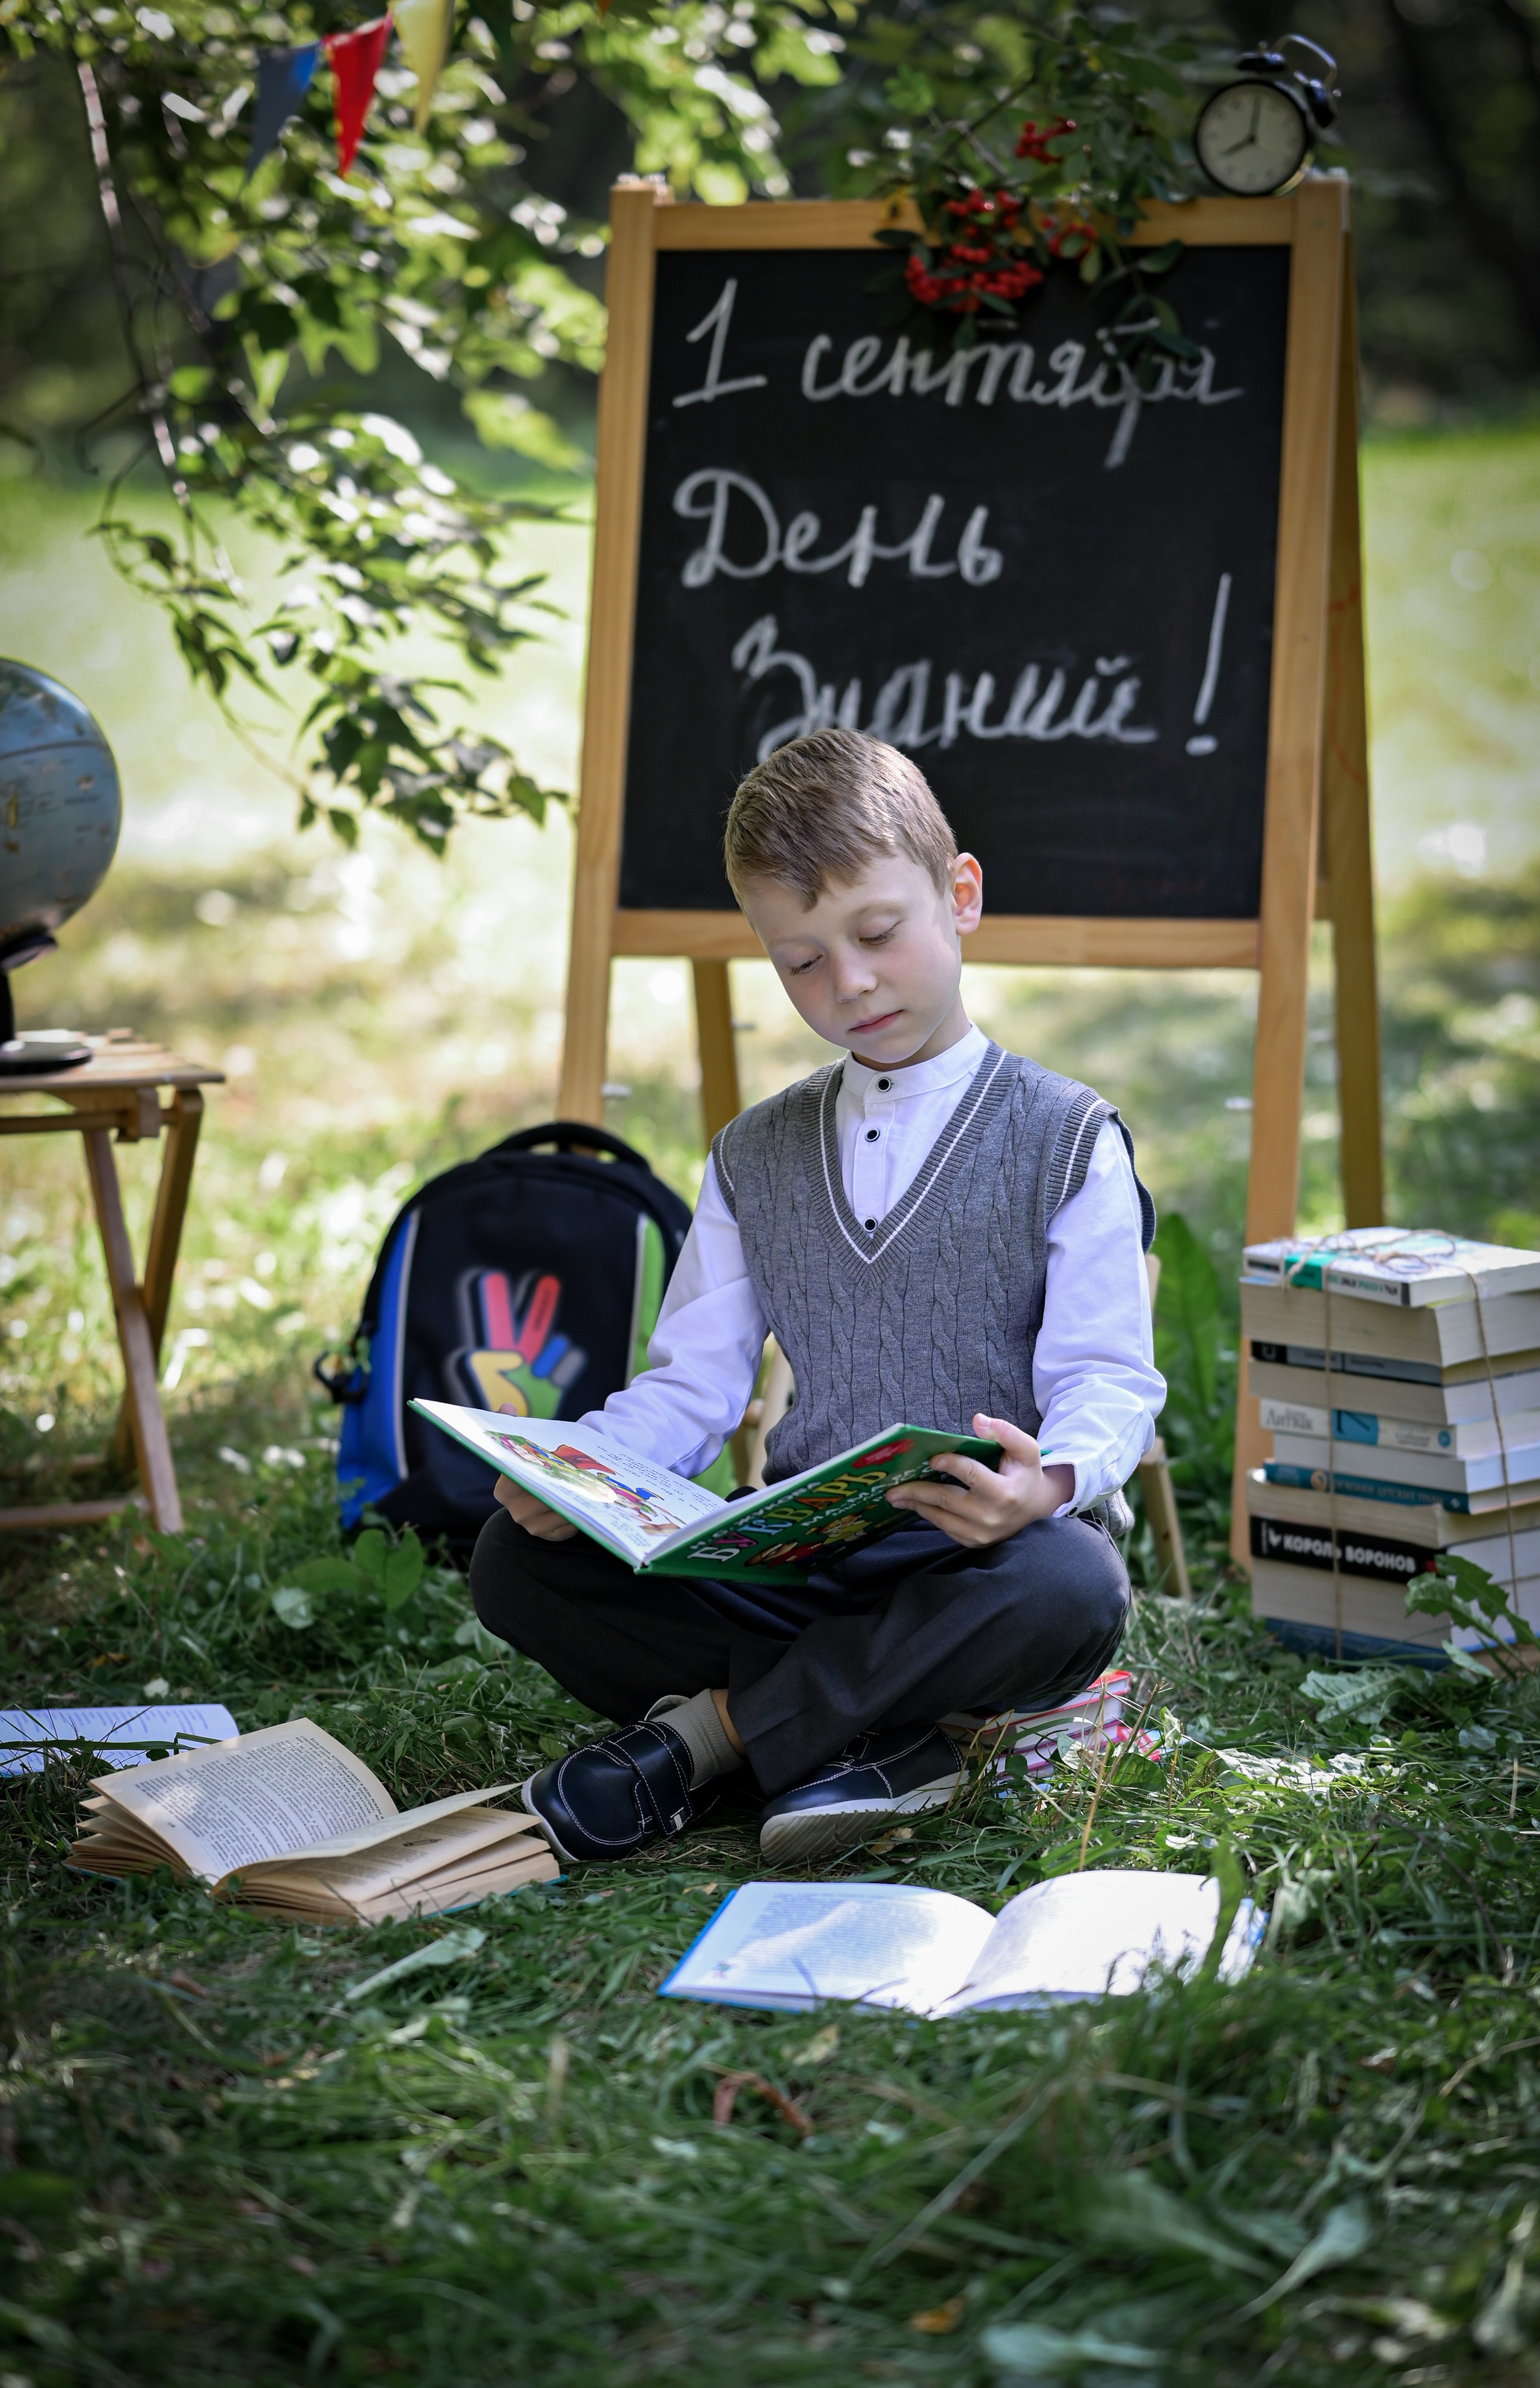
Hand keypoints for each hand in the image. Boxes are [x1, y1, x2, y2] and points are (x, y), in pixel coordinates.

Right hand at [493, 1403, 577, 1540]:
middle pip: (541, 1498)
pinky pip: (567, 1527)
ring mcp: (532, 1526)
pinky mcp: (550, 1536)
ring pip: (557, 1512)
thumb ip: (513, 1427)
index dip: (537, 1470)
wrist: (544, 1495)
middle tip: (581, 1472)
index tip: (555, 1461)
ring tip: (592, 1486)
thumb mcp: (527, 1448)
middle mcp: (516, 1511)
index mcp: (505, 1490)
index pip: (519, 1479)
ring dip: (575, 1500)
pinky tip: (589, 1503)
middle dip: (561, 1484)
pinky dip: (579, 1515)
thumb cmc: (536, 1467)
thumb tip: (506, 1406)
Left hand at [885, 1413, 1074, 1548]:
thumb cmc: (1026, 1474)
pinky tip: (915, 1505)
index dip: (950, 1464)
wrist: (1037, 1509)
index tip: (931, 1457)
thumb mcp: (1026, 1449)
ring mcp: (981, 1534)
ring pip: (941, 1518)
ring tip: (895, 1496)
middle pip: (947, 1500)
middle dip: (918, 1491)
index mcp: (1004, 1492)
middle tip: (893, 1487)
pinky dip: (929, 1515)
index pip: (971, 1475)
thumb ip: (1005, 1432)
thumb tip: (978, 1420)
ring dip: (916, 1505)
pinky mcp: (974, 1543)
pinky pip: (945, 1528)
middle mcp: (991, 1517)